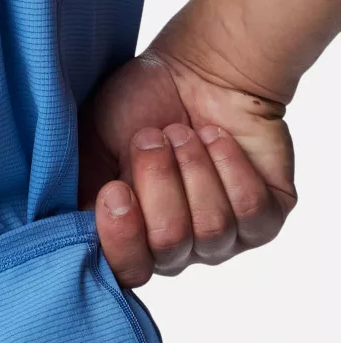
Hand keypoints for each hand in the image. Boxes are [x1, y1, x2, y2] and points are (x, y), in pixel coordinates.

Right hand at [77, 47, 297, 286]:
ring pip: (212, 227)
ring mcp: (223, 238)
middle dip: (159, 182)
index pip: (127, 271)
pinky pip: (250, 209)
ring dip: (193, 168)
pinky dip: (229, 166)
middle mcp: (176, 249)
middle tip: (152, 138)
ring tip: (185, 132)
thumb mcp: (90, 147)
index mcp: (130, 239)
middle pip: (170, 244)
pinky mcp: (265, 217)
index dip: (121, 237)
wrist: (195, 71)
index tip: (116, 188)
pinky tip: (215, 139)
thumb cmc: (138, 109)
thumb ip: (78, 193)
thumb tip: (77, 227)